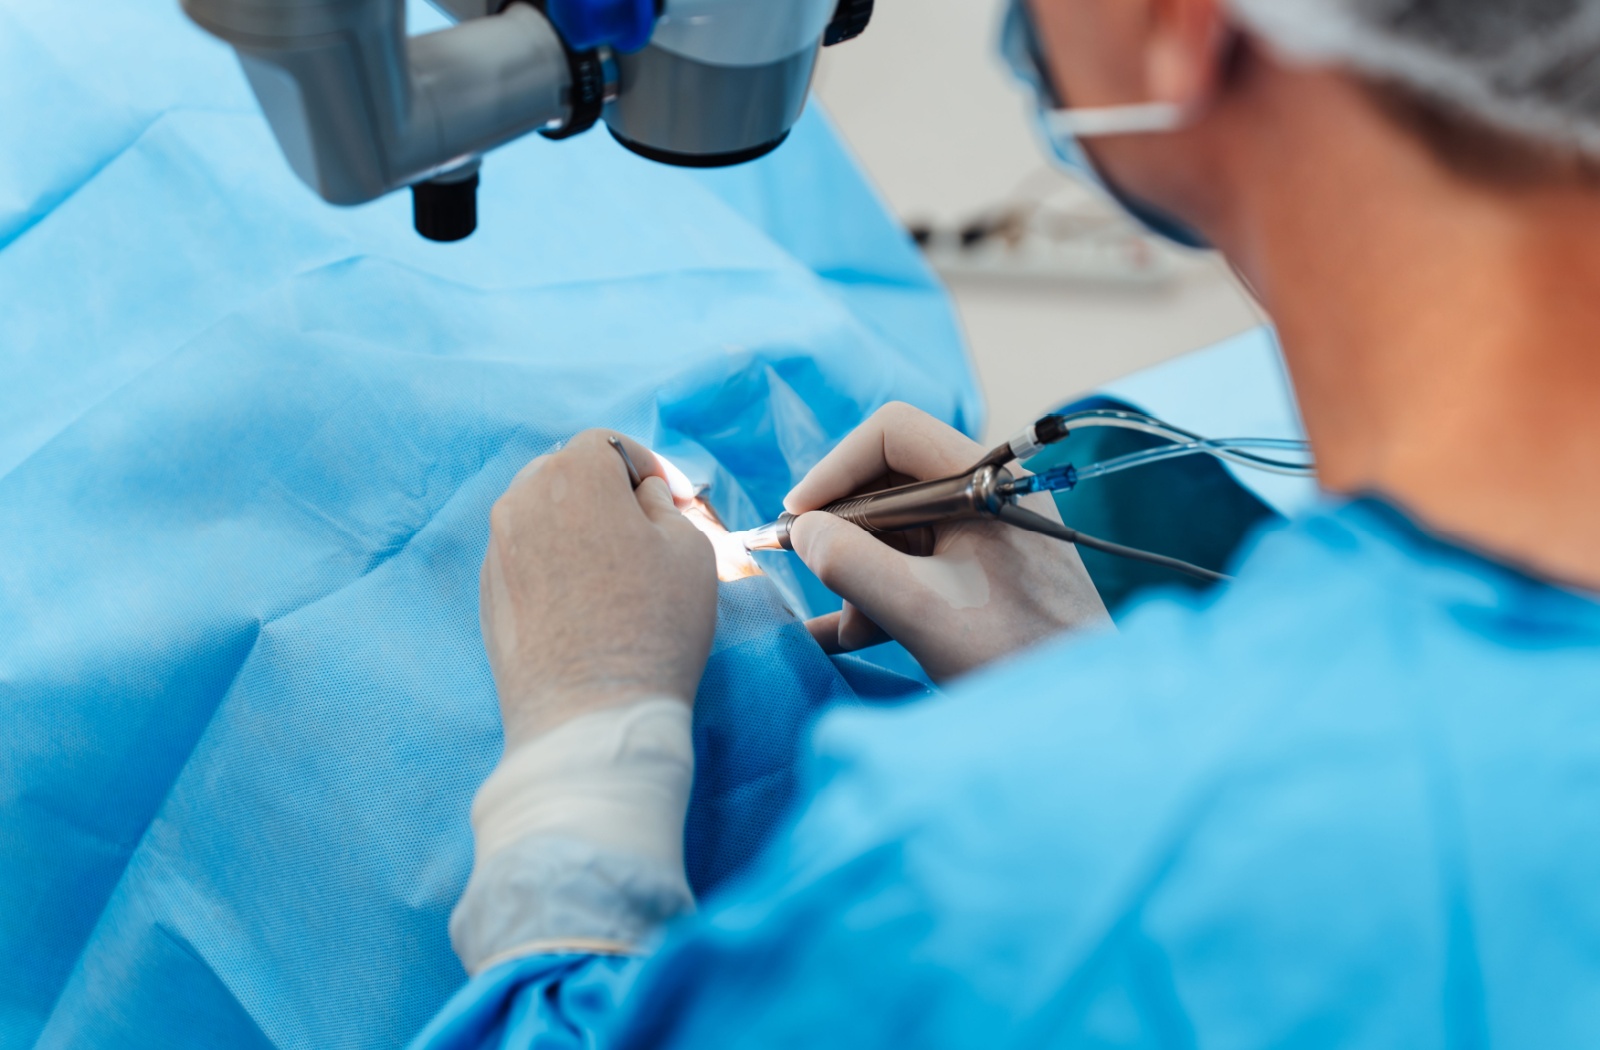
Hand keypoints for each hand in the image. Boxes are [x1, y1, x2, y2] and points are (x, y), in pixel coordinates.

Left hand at [481, 431, 717, 749]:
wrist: (590, 714)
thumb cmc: (652, 625)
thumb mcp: (689, 549)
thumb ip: (663, 505)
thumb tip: (641, 497)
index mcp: (572, 476)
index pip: (608, 444)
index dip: (648, 465)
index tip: (675, 497)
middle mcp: (520, 500)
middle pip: (565, 471)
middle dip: (607, 488)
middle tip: (646, 526)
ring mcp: (496, 549)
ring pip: (540, 512)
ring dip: (576, 523)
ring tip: (615, 563)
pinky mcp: (487, 594)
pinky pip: (524, 554)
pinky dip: (553, 559)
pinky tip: (584, 598)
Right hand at [786, 403, 1110, 680]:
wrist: (1080, 716)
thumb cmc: (1017, 657)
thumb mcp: (918, 609)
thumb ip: (849, 563)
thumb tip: (802, 532)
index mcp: (985, 481)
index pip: (893, 434)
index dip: (835, 468)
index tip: (799, 518)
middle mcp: (987, 496)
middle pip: (889, 482)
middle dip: (845, 529)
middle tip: (808, 566)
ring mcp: (986, 536)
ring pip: (896, 528)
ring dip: (860, 570)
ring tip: (851, 625)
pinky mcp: (983, 575)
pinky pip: (915, 564)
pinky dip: (879, 591)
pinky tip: (845, 633)